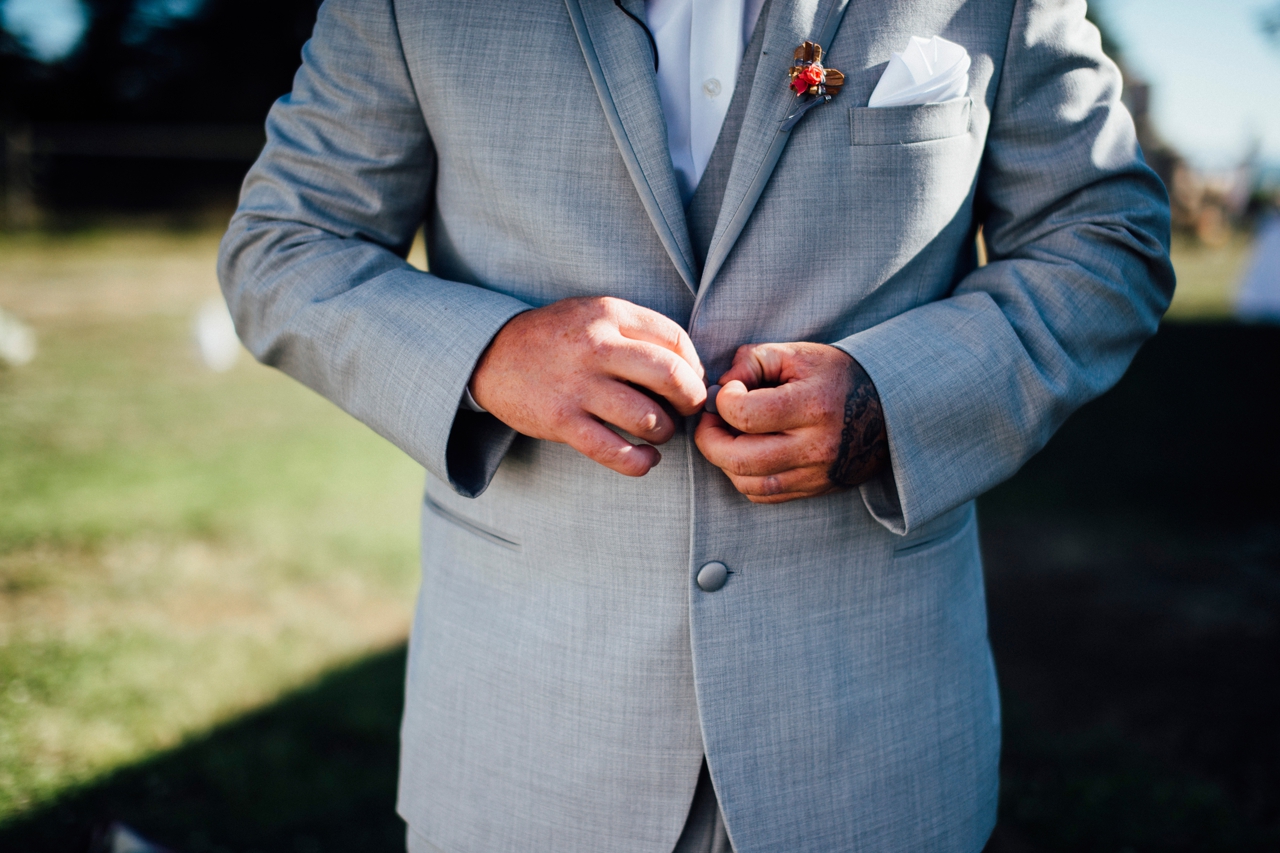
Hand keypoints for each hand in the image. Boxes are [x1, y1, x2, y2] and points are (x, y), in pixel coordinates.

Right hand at [470, 296, 706, 476]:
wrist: (491, 355)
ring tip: (659, 432)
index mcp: (608, 313)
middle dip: (691, 400)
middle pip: (672, 376)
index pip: (676, 340)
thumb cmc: (556, 338)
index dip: (694, 366)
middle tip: (687, 409)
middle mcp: (595, 346)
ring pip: (647, 418)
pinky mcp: (560, 421)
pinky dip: (640, 462)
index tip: (691, 381)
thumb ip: (637, 332)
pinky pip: (614, 452)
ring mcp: (577, 385)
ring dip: (665, 432)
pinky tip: (645, 459)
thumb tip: (692, 370)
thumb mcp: (593, 314)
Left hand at [694, 342, 887, 502]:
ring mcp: (815, 475)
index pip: (745, 415)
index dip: (723, 400)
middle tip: (710, 420)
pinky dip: (744, 477)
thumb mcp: (798, 354)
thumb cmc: (837, 376)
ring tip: (727, 436)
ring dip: (724, 461)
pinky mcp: (814, 490)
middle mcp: (815, 448)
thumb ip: (752, 362)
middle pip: (738, 459)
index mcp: (813, 406)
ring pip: (746, 482)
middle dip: (709, 439)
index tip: (729, 390)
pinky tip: (747, 454)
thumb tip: (718, 390)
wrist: (888, 409)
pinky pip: (763, 495)